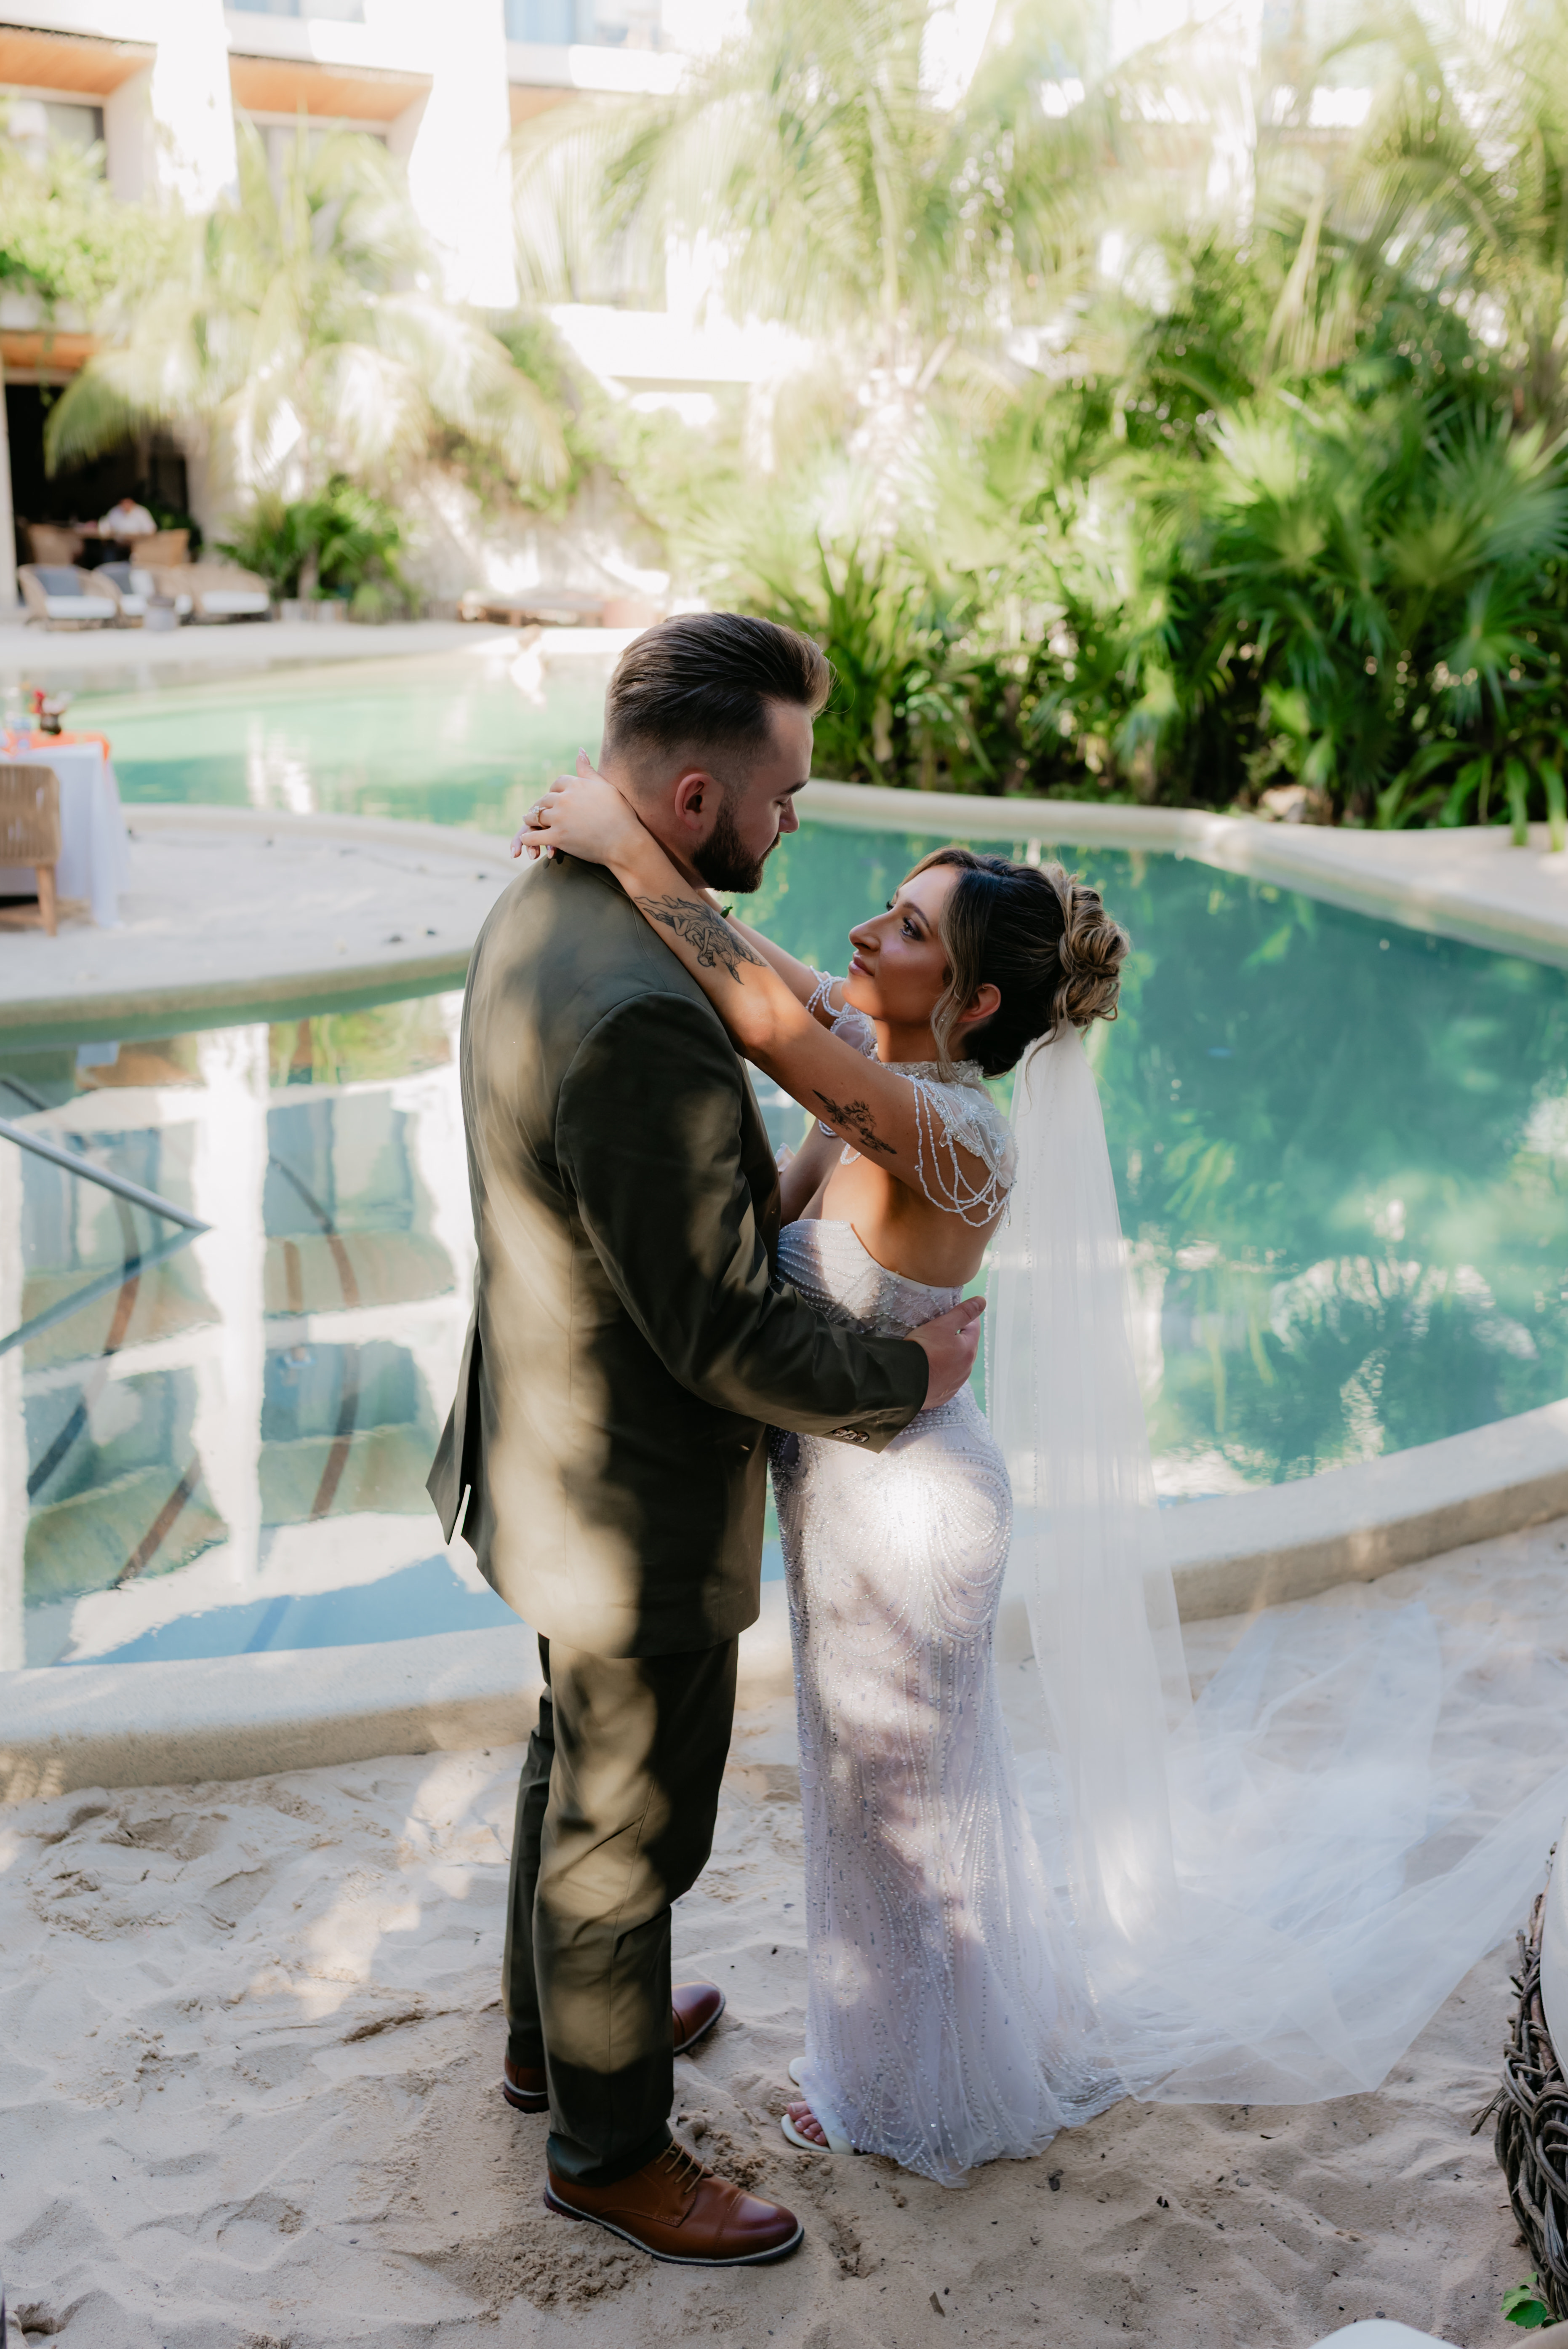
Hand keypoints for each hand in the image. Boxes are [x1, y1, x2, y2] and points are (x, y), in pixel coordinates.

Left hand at [512, 752, 644, 866]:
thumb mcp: (606, 786)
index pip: (557, 783)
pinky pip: (534, 836)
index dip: (554, 791)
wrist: (625, 841)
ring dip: (531, 819)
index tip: (553, 798)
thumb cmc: (621, 814)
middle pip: (544, 799)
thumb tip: (579, 750)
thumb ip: (588, 770)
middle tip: (537, 811)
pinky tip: (528, 839)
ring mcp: (559, 818)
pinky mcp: (557, 837)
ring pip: (536, 816)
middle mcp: (565, 799)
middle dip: (540, 805)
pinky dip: (528, 838)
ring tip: (529, 821)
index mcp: (576, 784)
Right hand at [906, 1295, 984, 1409]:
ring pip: (957, 1365)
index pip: (973, 1327)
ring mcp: (955, 1384)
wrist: (903, 1380)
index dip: (964, 1318)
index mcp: (969, 1350)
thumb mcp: (943, 1325)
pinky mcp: (943, 1395)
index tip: (952, 1314)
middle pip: (966, 1347)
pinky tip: (929, 1369)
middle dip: (957, 1338)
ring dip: (950, 1357)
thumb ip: (963, 1312)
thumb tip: (982, 1301)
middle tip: (939, 1331)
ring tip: (932, 1351)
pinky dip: (941, 1373)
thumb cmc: (923, 1348)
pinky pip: (946, 1380)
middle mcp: (966, 1369)